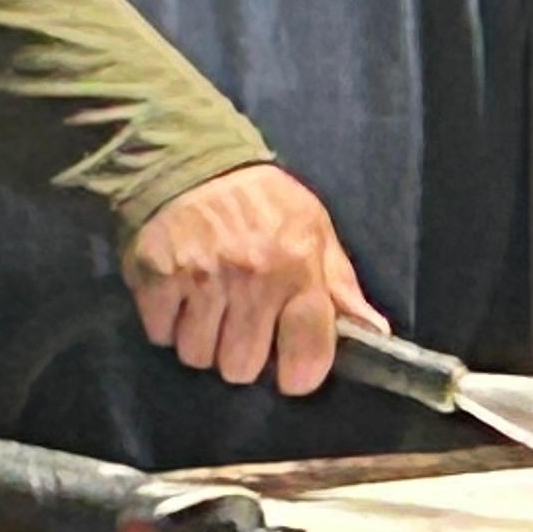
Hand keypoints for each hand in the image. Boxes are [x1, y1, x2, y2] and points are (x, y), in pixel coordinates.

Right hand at [124, 165, 384, 396]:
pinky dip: (167, 324)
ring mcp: (200, 278)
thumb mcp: (313, 229)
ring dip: (201, 341)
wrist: (192, 157)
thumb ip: (340, 285)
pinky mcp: (157, 274)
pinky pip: (161, 334)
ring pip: (197, 356)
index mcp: (298, 268)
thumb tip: (375, 332)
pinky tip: (179, 297)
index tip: (289, 365)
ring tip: (207, 310)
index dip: (298, 374)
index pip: (306, 357)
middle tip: (240, 325)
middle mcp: (251, 277)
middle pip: (241, 367)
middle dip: (240, 355)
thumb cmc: (262, 201)